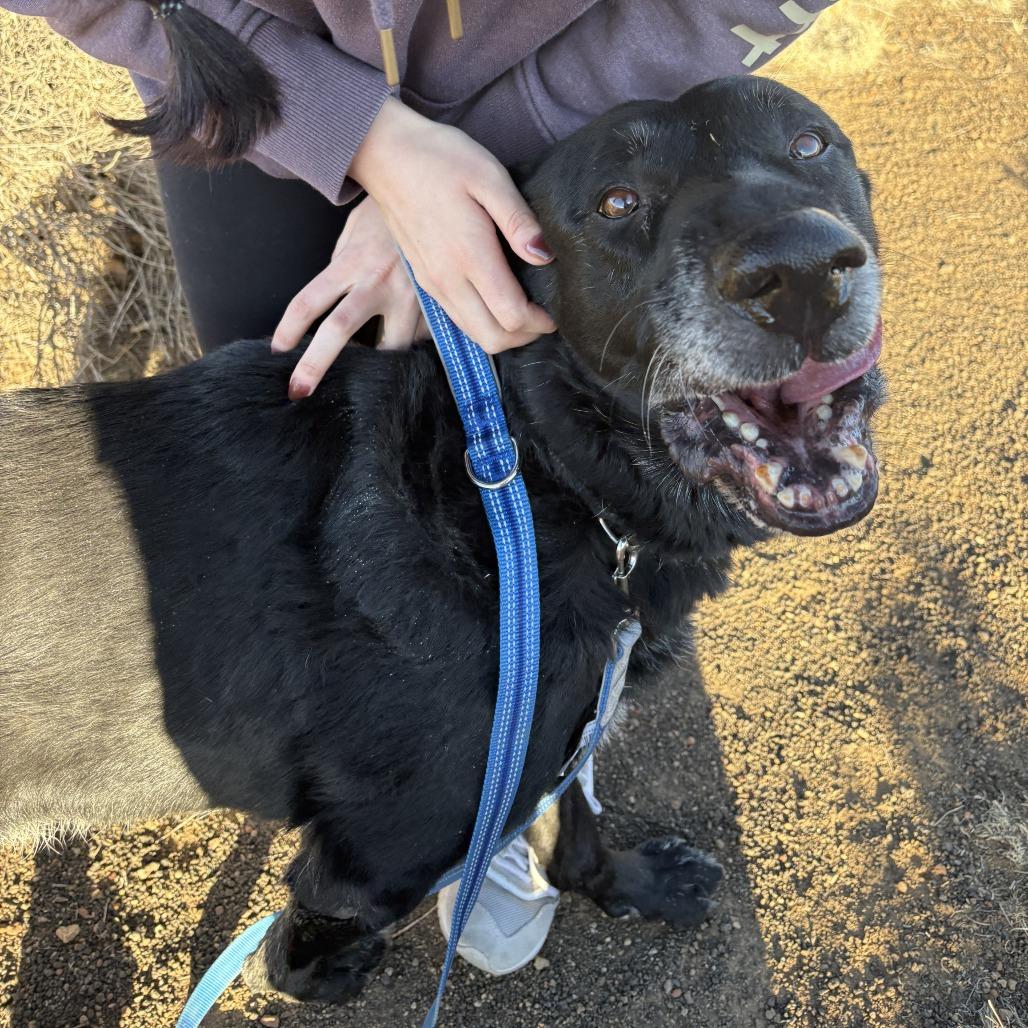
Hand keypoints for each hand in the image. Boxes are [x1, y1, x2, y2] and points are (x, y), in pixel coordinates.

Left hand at [272, 195, 425, 399]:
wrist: (438, 194)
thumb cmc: (390, 214)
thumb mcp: (355, 234)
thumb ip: (342, 269)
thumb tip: (333, 304)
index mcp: (351, 261)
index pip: (309, 300)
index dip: (289, 329)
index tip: (277, 351)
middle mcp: (378, 281)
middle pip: (339, 330)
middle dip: (316, 365)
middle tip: (299, 390)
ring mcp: (411, 295)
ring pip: (391, 348)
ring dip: (379, 365)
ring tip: (372, 377)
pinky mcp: (437, 305)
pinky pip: (423, 337)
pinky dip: (416, 343)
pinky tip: (414, 344)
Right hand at [349, 98, 555, 354]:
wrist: (385, 154)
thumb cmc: (440, 158)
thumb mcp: (489, 176)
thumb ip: (519, 220)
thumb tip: (545, 256)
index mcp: (469, 256)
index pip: (511, 316)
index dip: (540, 322)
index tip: (556, 310)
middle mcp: (448, 280)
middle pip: (493, 338)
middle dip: (525, 336)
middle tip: (545, 316)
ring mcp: (433, 284)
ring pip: (474, 335)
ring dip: (505, 333)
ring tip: (526, 310)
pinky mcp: (425, 282)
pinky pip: (459, 320)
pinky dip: (484, 323)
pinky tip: (498, 299)